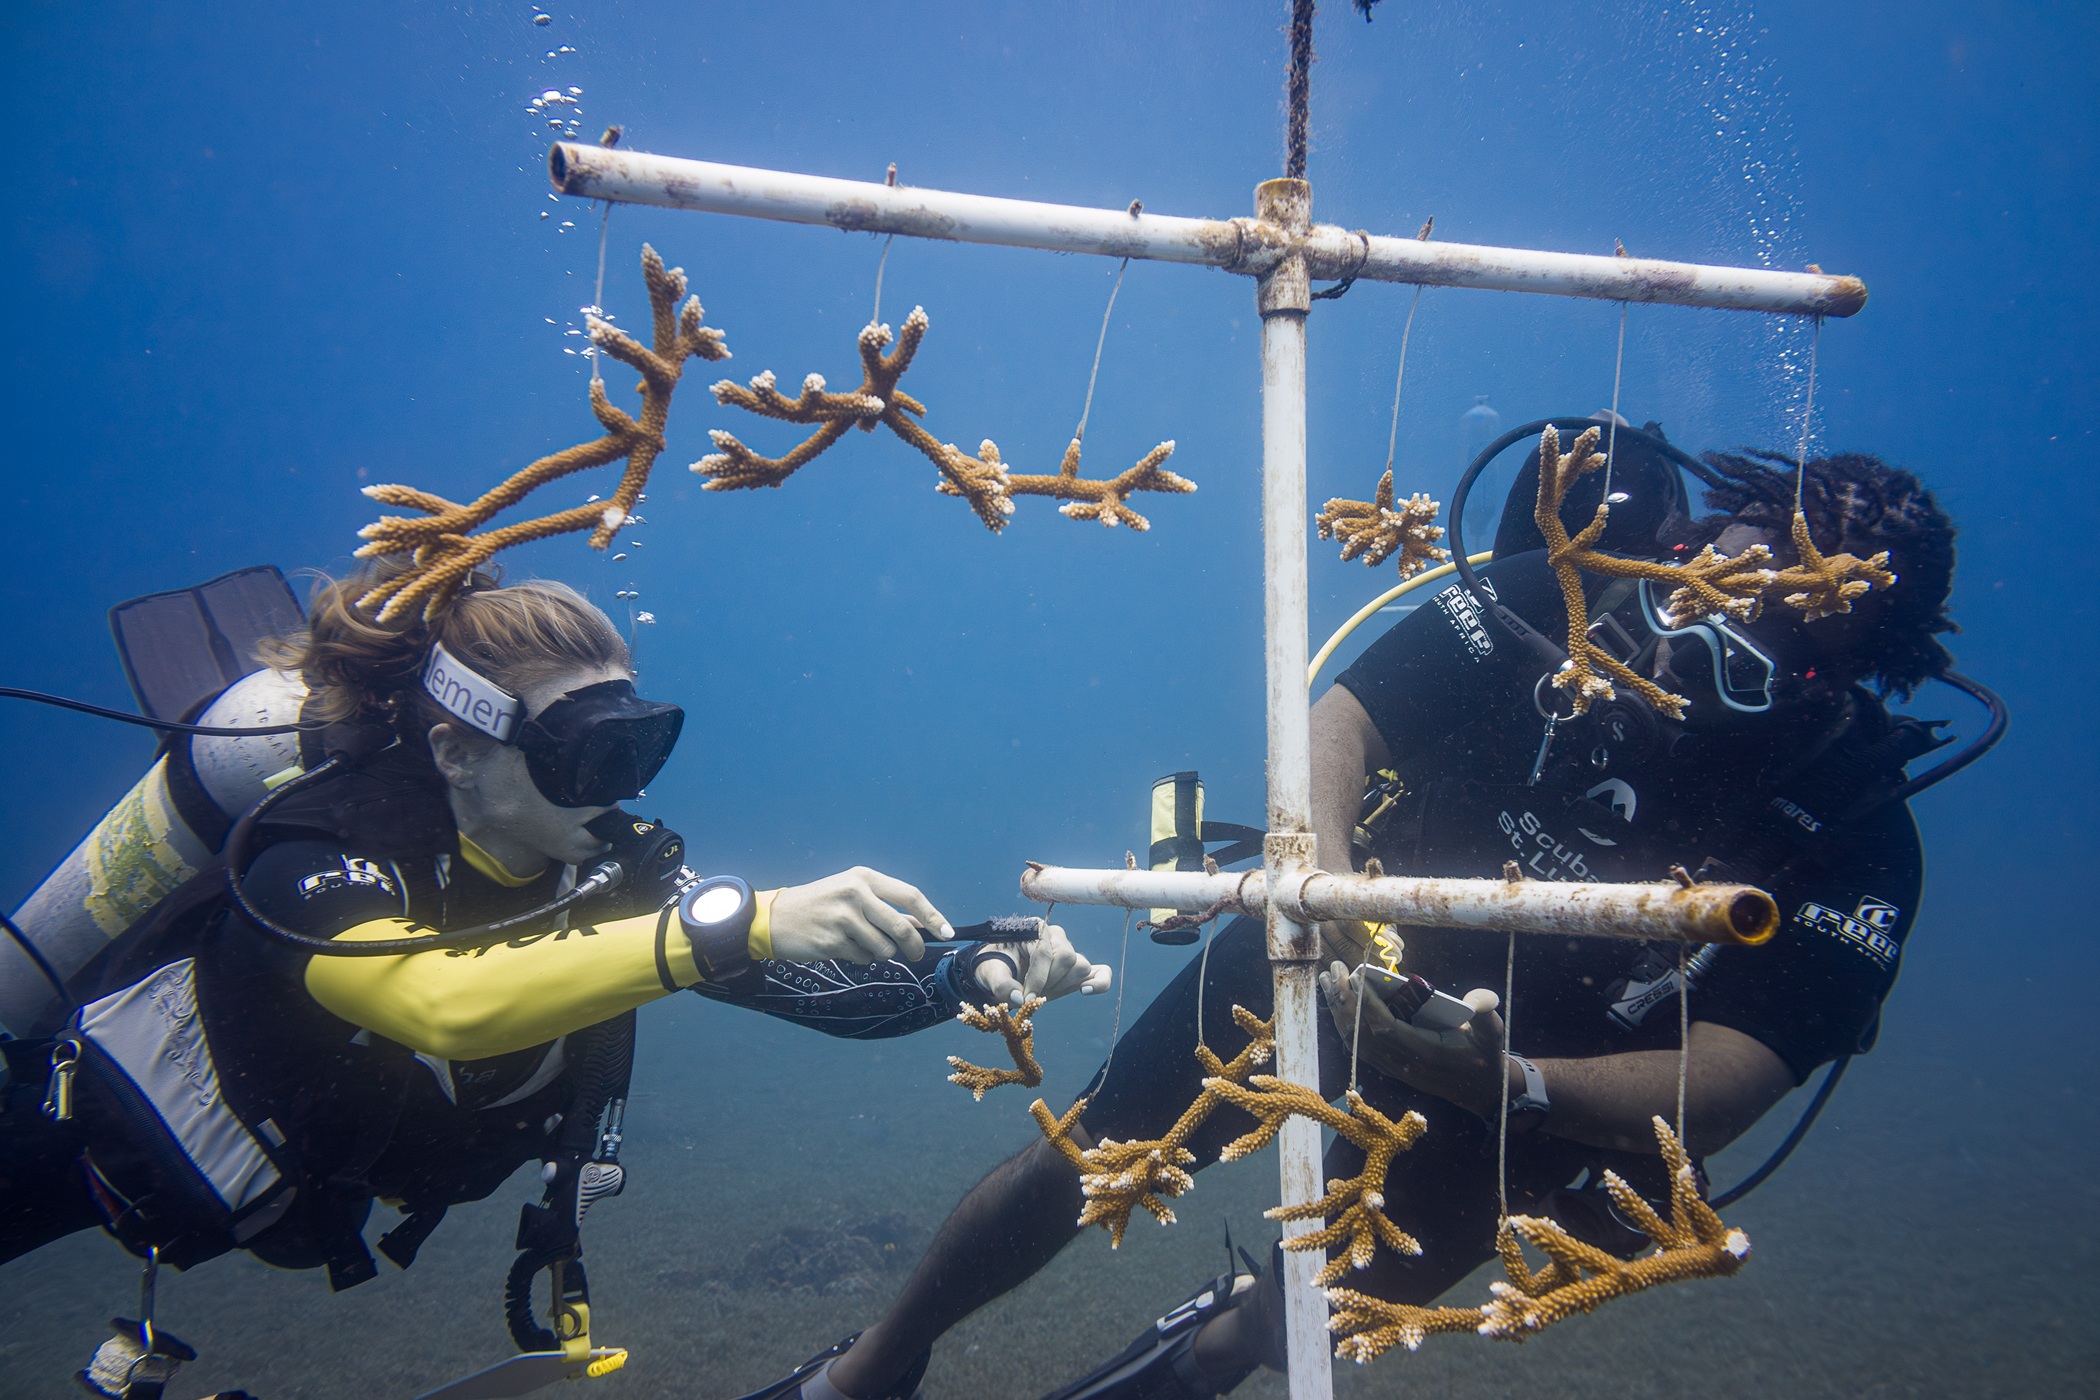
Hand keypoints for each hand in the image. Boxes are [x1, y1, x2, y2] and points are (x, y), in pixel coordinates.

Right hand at [767, 867, 952, 963]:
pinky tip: (842, 947)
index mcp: (865, 877)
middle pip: (902, 927)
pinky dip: (860, 958)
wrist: (777, 917)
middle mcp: (856, 893)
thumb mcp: (853, 893)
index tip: (947, 932)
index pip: (910, 895)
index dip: (933, 916)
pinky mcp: (833, 941)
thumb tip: (924, 926)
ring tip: (861, 943)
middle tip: (916, 954)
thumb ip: (887, 906)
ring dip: (881, 953)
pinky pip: (863, 958)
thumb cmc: (822, 904)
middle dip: (914, 946)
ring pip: (884, 947)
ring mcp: (843, 917)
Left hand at [969, 923, 1109, 1005]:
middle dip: (1049, 981)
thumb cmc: (995, 965)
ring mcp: (1069, 951)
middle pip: (1066, 956)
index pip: (1044, 952)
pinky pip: (1101, 971)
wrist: (1000, 970)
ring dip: (1062, 985)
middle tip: (1032, 993)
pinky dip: (1100, 983)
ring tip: (1043, 992)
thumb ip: (1001, 985)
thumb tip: (1020, 999)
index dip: (1036, 979)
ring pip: (1081, 966)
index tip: (1026, 998)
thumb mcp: (989, 973)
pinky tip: (1085, 991)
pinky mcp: (1077, 968)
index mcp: (1034, 928)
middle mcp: (1055, 935)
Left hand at [1320, 960, 1505, 1118]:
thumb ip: (1487, 1015)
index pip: (1387, 1027)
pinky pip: (1359, 1046)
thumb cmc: (1483, 1056)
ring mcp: (1394, 1067)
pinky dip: (1345, 1024)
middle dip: (1345, 1001)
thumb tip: (1479, 999)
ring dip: (1339, 1011)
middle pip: (1364, 1032)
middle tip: (1333, 970)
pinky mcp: (1390, 1067)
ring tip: (1328, 980)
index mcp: (1425, 1053)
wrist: (1480, 1090)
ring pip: (1356, 1040)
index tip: (1354, 978)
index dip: (1368, 1004)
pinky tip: (1337, 1003)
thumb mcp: (1492, 1034)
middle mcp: (1404, 1063)